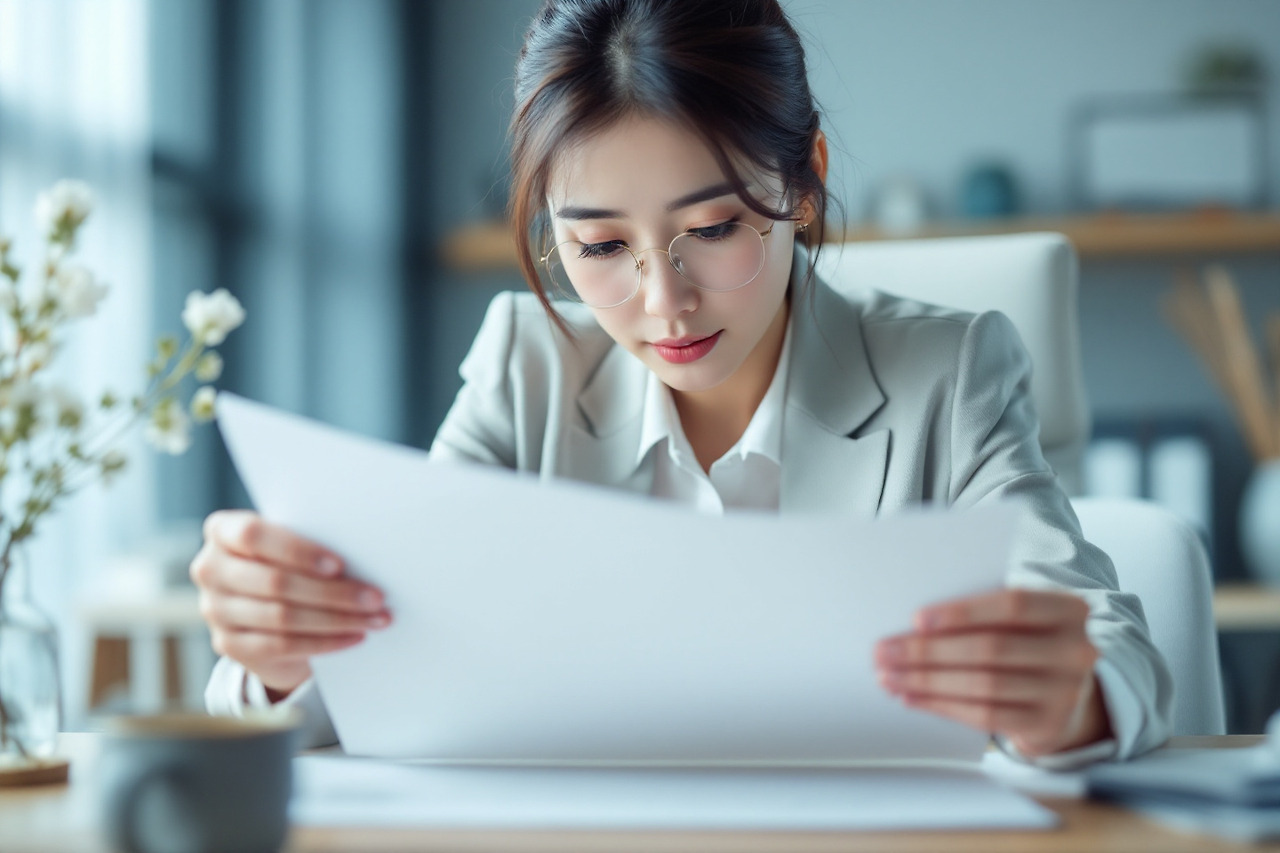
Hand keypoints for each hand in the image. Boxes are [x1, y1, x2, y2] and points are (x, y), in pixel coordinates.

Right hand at [190, 510, 391, 698]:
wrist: (262, 612)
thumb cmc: (286, 563)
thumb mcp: (289, 546)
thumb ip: (308, 544)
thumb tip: (364, 553)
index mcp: (222, 532)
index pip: (252, 535)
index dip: (297, 551)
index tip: (339, 565)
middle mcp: (210, 568)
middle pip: (275, 582)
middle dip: (333, 592)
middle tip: (376, 597)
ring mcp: (215, 609)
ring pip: (283, 617)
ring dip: (337, 619)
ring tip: (374, 618)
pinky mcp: (229, 643)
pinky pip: (283, 645)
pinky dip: (325, 641)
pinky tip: (355, 636)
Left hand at [874, 588, 1111, 756]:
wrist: (1066, 694)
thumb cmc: (1026, 641)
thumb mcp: (1019, 619)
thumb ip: (984, 611)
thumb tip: (914, 622)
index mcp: (1068, 608)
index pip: (1012, 605)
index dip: (962, 612)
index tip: (916, 619)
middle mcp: (1076, 650)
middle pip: (990, 649)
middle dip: (929, 651)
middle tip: (885, 652)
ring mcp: (1065, 692)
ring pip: (983, 686)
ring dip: (927, 682)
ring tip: (889, 676)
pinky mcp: (1048, 725)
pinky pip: (984, 715)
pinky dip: (942, 706)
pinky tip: (912, 697)